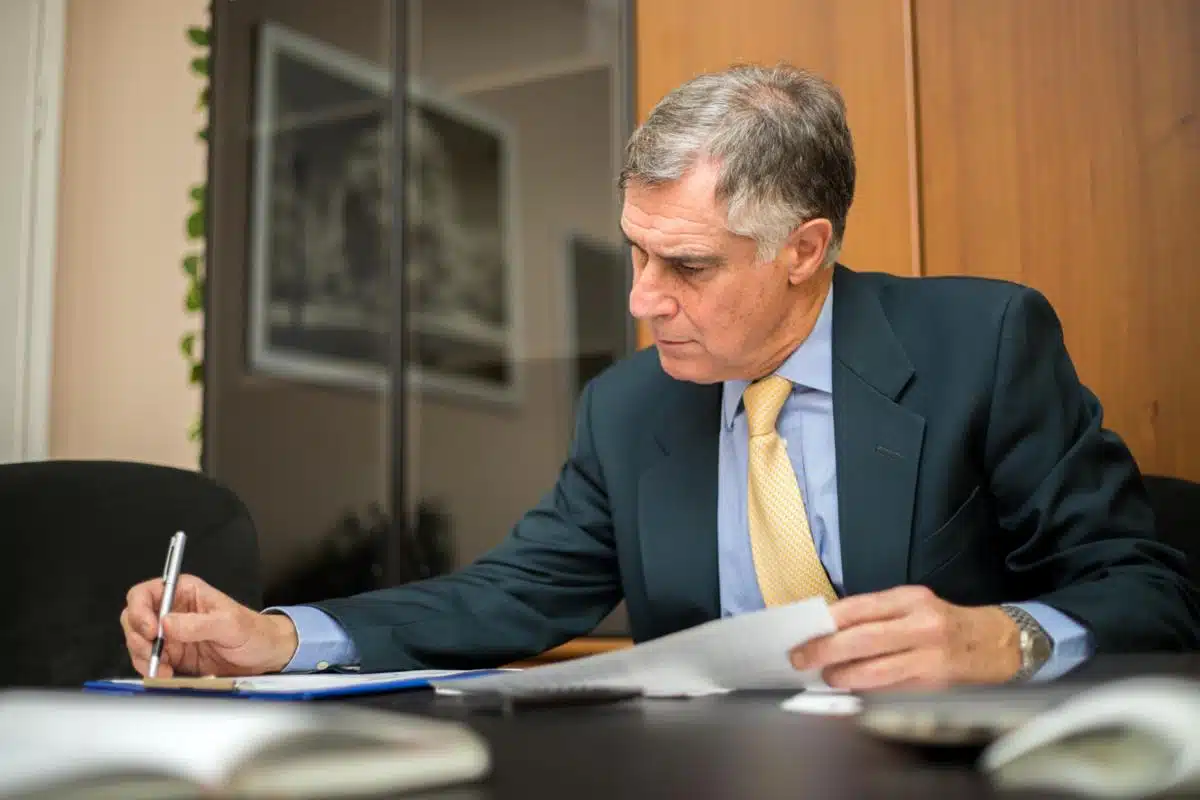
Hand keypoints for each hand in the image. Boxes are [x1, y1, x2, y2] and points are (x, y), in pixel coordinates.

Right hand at [120, 574, 298, 677]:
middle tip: (154, 653)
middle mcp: (173, 611)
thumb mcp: (229, 624)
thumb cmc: (252, 631)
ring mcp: (170, 635)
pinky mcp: (173, 656)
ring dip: (144, 657)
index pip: (145, 593)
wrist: (263, 656)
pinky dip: (152, 670)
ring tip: (164, 669)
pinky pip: (149, 662)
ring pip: (138, 643)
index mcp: (184, 592)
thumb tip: (165, 623)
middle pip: (134, 619)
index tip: (149, 630)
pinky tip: (166, 674)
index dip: (139, 610)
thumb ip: (198, 624)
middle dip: (138, 638)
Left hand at [789, 585, 1021, 689]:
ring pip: (875, 669)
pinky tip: (854, 689)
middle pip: (862, 638)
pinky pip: (892, 688)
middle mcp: (921, 625)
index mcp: (911, 599)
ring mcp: (929, 656)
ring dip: (844, 675)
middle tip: (802, 658)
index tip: (804, 630)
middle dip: (826, 650)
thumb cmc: (946, 623)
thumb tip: (830, 627)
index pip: (859, 607)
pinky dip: (868, 690)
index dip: (827, 621)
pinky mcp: (934, 684)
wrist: (998, 644)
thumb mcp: (915, 605)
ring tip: (828, 677)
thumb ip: (877, 614)